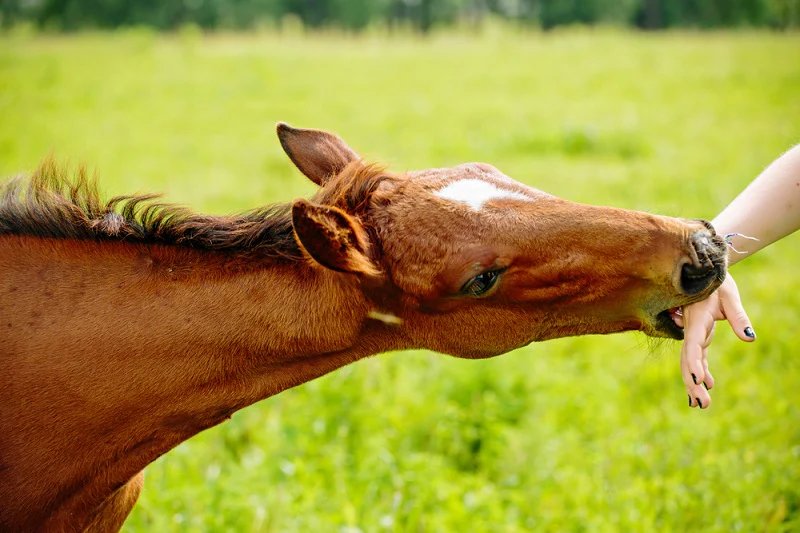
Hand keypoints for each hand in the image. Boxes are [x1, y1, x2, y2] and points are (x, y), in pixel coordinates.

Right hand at [677, 275, 754, 408]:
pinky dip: (701, 371)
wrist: (705, 270)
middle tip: (702, 404)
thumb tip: (750, 339)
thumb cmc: (718, 281)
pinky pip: (698, 356)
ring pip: (690, 361)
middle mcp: (691, 329)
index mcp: (696, 320)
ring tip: (701, 405)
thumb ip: (739, 317)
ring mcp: (693, 332)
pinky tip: (709, 385)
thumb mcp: (731, 296)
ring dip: (694, 382)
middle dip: (693, 383)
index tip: (698, 382)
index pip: (693, 346)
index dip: (694, 365)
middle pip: (688, 360)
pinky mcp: (699, 334)